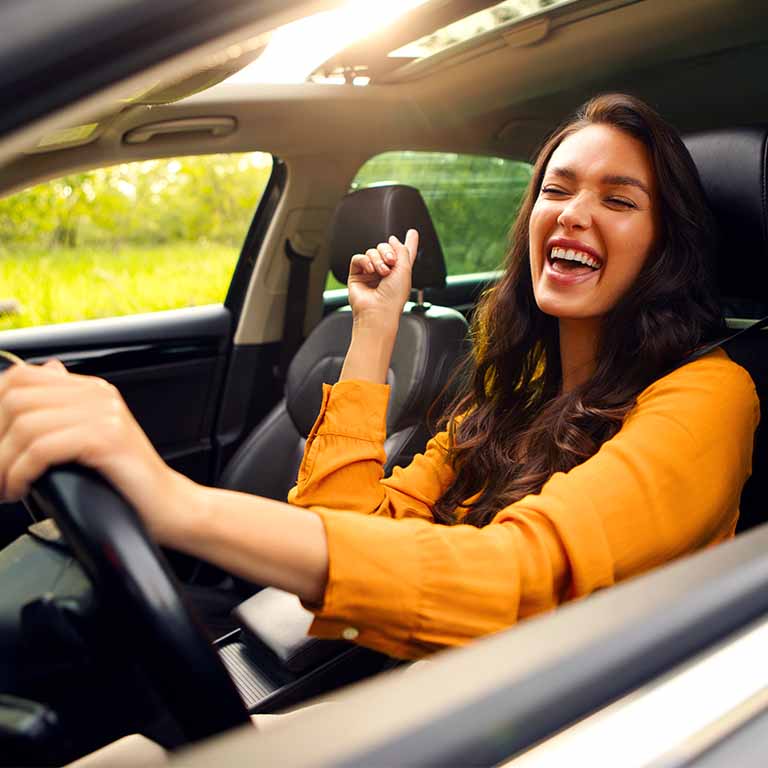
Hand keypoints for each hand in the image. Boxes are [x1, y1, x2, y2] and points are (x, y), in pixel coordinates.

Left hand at [0, 360, 184, 538]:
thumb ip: (62, 414)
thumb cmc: (129, 483)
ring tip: (6, 487)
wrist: (170, 506)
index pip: (21, 377)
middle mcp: (99, 395)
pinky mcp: (107, 440)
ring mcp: (105, 415)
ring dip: (3, 463)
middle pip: (16, 399)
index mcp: (93, 390)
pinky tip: (22, 489)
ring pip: (24, 426)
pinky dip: (21, 473)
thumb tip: (41, 384)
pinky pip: (42, 448)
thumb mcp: (90, 440)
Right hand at [347, 229, 417, 328]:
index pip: (403, 254)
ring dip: (378, 259)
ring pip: (372, 252)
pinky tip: (370, 270)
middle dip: (388, 252)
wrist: (378, 310)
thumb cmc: (394, 296)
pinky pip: (358, 258)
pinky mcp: (356, 275)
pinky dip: (365, 261)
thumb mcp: (405, 268)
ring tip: (382, 272)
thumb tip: (393, 239)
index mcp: (399, 272)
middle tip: (391, 263)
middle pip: (385, 248)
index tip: (412, 232)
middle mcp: (384, 272)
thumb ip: (402, 249)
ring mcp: (370, 273)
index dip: (409, 242)